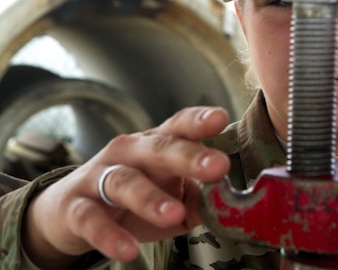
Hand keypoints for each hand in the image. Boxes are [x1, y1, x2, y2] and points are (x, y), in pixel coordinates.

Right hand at [22, 107, 229, 267]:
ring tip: (173, 214)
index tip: (221, 119)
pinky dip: (109, 235)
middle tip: (217, 166)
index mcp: (155, 146)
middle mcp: (128, 153)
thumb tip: (234, 205)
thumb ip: (200, 197)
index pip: (179, 127)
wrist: (71, 209)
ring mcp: (100, 177)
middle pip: (158, 149)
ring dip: (150, 198)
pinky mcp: (77, 206)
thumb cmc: (133, 196)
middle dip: (187, 156)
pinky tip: (128, 250)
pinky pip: (92, 219)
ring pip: (125, 181)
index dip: (199, 122)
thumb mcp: (170, 193)